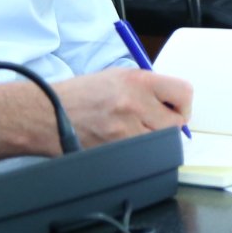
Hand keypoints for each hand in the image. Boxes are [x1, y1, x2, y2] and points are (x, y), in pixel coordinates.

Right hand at [54, 67, 191, 148]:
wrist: (47, 112)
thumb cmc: (80, 94)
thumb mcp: (117, 77)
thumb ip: (148, 87)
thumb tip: (173, 102)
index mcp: (138, 81)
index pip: (184, 93)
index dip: (183, 104)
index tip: (177, 109)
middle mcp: (135, 104)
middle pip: (176, 124)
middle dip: (170, 125)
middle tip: (156, 124)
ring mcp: (125, 130)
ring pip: (159, 142)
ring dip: (153, 140)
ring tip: (135, 132)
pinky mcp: (115, 151)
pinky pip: (141, 155)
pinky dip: (137, 153)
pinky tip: (123, 143)